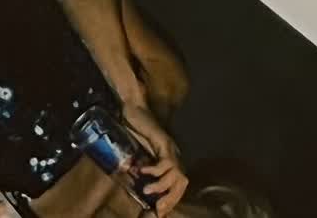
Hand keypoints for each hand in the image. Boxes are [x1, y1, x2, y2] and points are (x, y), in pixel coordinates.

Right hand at [118, 101, 186, 215]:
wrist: (135, 108)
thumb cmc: (136, 129)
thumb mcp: (139, 152)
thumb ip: (140, 166)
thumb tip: (133, 183)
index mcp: (171, 159)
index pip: (179, 184)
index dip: (172, 199)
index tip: (161, 211)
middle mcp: (174, 154)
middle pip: (182, 182)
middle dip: (171, 197)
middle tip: (158, 207)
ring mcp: (171, 148)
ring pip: (176, 175)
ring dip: (162, 186)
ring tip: (147, 190)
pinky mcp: (164, 141)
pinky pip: (165, 162)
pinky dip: (155, 170)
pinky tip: (143, 171)